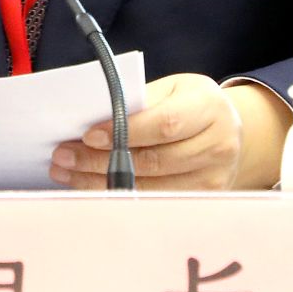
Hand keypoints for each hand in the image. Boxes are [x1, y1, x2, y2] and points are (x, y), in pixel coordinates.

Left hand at [49, 74, 291, 190]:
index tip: (87, 135)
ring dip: (101, 182)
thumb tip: (93, 119)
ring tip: (67, 172)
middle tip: (63, 156)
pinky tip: (91, 186)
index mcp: (209, 108)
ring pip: (149, 188)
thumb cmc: (191, 105)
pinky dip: (118, 195)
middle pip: (153, 161)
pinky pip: (153, 202)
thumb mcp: (173, 89)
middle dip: (101, 160)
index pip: (164, 124)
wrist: (229, 131)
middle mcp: (218, 146)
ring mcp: (213, 179)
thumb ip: (139, 102)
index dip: (125, 132)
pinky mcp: (203, 201)